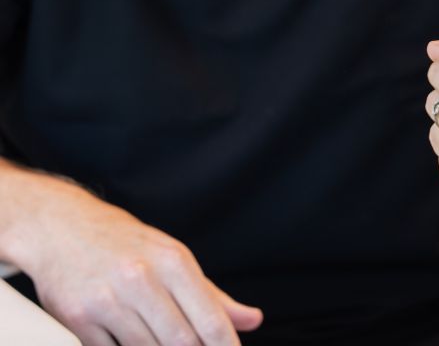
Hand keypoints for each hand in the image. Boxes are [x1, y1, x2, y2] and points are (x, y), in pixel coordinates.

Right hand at [6, 172, 261, 345]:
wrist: (64, 228)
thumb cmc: (127, 245)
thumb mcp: (173, 258)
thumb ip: (213, 295)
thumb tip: (252, 320)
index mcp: (173, 261)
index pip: (209, 318)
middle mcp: (142, 279)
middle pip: (180, 340)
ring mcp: (108, 300)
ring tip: (162, 341)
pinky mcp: (77, 320)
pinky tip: (132, 342)